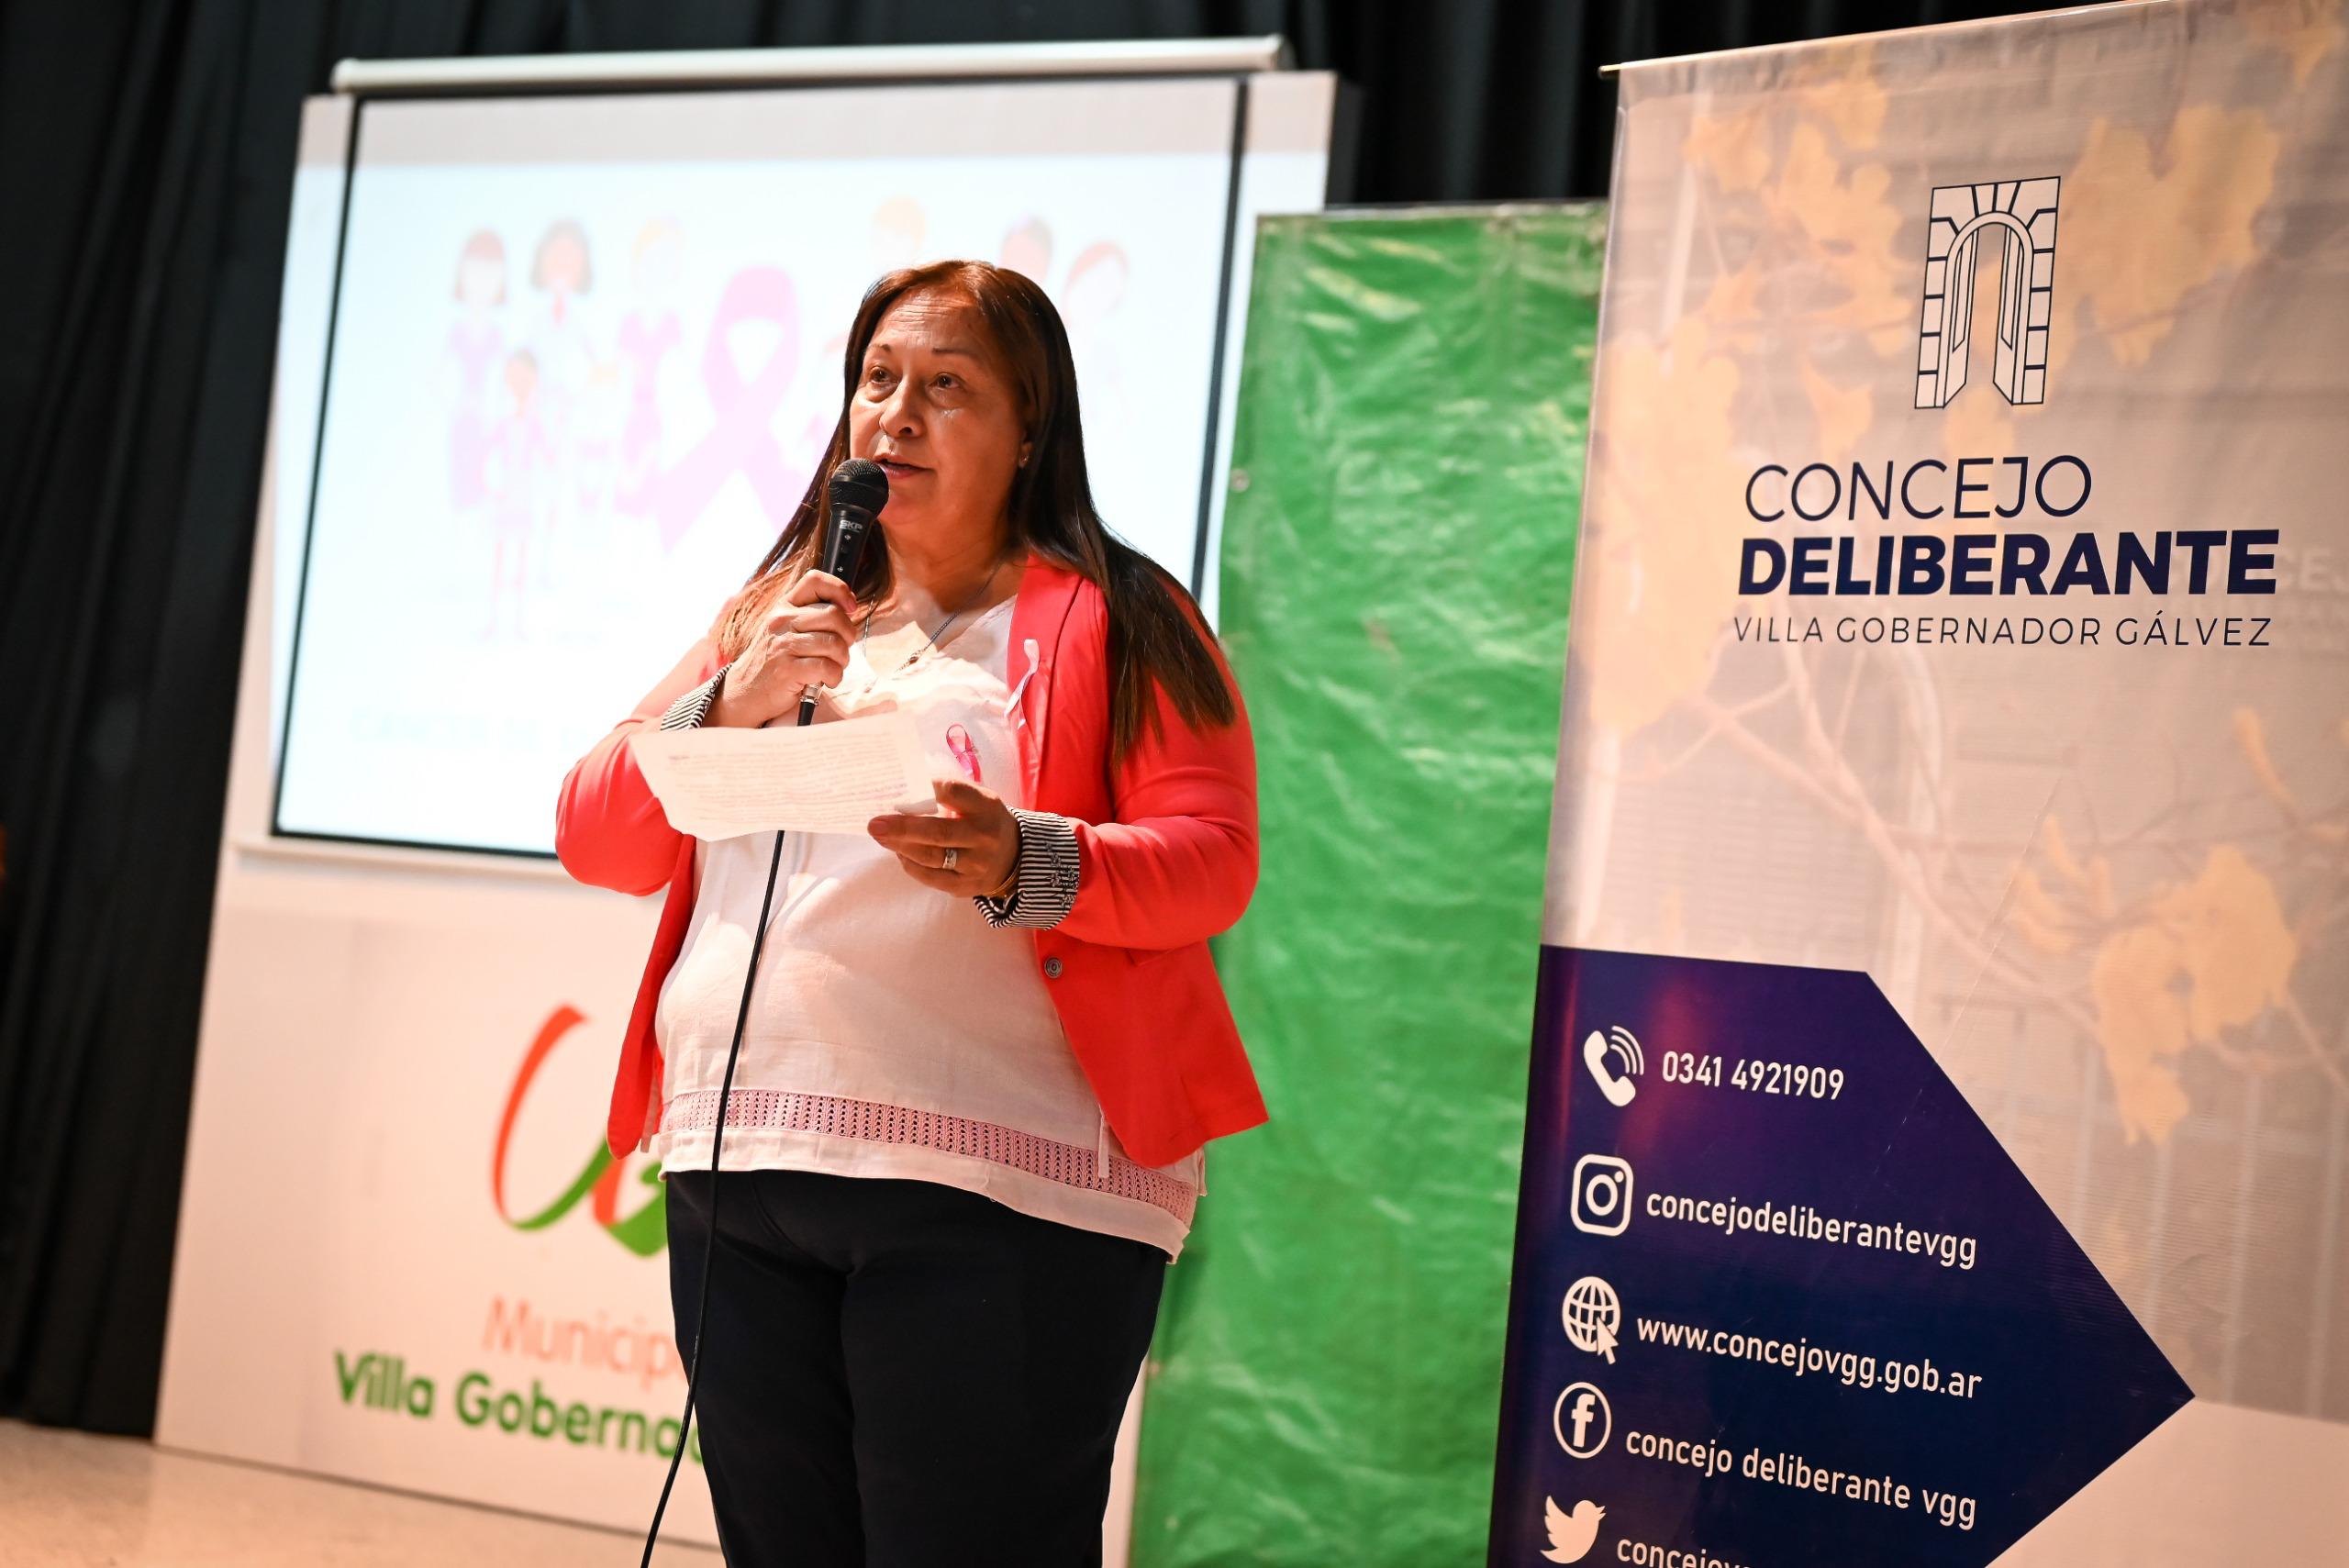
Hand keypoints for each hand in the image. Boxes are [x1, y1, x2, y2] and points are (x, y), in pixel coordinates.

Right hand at [708, 569, 857, 727]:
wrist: (745, 692)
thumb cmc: (774, 661)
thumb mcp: (786, 630)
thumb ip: (811, 617)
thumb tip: (849, 608)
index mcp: (784, 607)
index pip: (815, 581)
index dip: (840, 590)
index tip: (850, 608)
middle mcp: (782, 621)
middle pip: (834, 615)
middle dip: (848, 635)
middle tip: (840, 650)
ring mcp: (783, 645)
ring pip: (834, 643)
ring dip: (842, 660)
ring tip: (833, 667)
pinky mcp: (787, 670)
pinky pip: (827, 667)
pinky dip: (835, 677)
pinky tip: (827, 680)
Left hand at [868, 778, 1018, 896]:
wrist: (1015, 858)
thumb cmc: (985, 821)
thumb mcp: (979, 800)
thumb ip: (949, 794)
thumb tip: (904, 789)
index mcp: (986, 807)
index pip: (952, 792)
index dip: (924, 789)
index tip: (900, 787)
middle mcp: (983, 837)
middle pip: (937, 832)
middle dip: (902, 828)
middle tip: (874, 824)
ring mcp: (975, 865)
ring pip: (930, 857)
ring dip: (900, 846)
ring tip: (880, 835)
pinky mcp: (965, 886)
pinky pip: (930, 877)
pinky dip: (910, 863)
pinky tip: (899, 851)